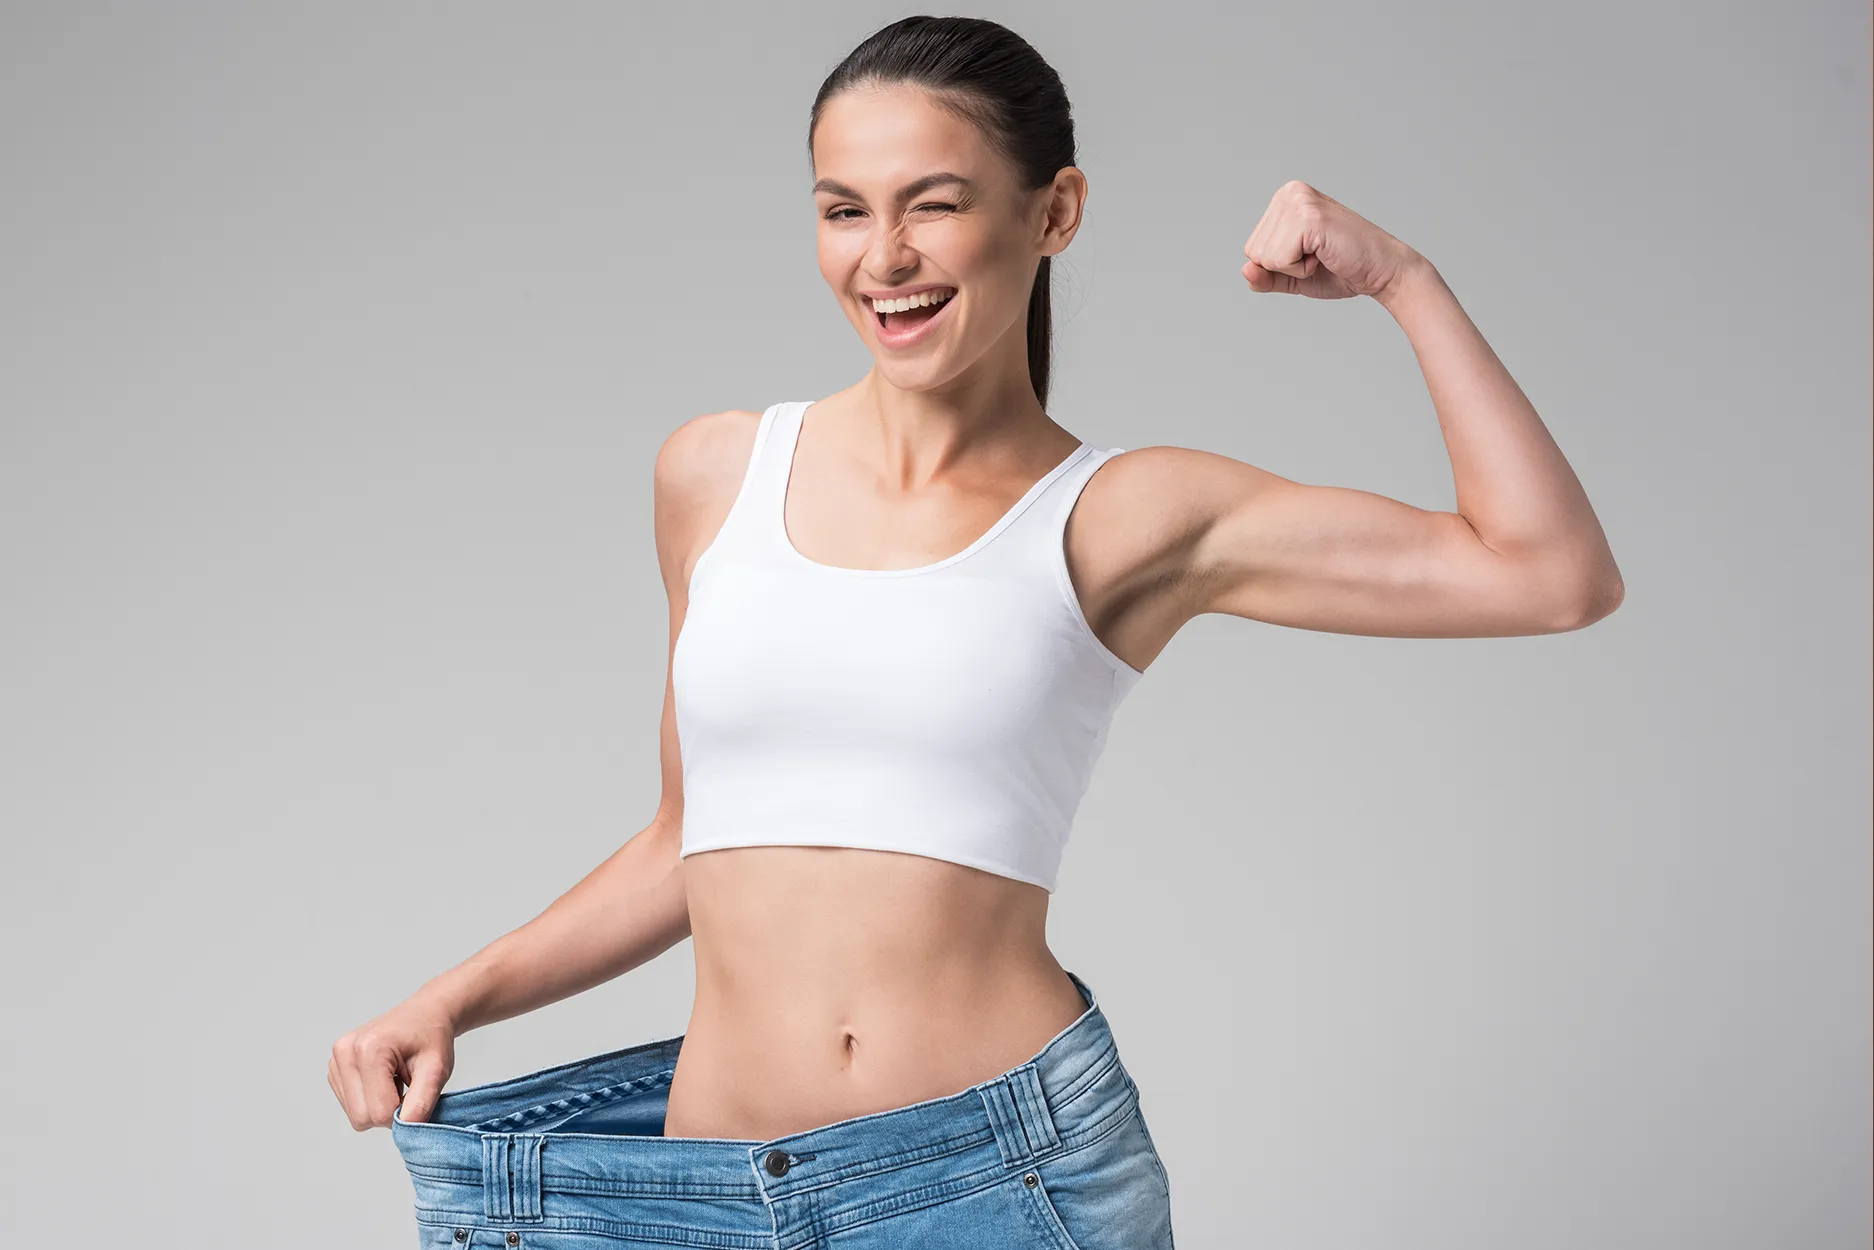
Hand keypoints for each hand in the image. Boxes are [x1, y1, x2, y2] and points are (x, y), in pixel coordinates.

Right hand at [329, 992, 457, 1128]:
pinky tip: (385, 1078)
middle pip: (361, 1117)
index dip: (403, 1114)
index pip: (378, 1113)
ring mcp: (336, 1060)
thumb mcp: (438, 1069)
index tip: (417, 1093)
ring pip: (355, 1115)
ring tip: (396, 1079)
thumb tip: (405, 1131)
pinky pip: (351, 1105)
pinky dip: (371, 1099)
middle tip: (408, 1088)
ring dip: (380, 1105)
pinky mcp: (335, 1069)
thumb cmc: (432, 1037)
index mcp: (369, 1049)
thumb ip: (422, 1103)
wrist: (425, 1014)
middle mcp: (345, 1053)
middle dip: (389, 1111)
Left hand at [1242, 180, 1418, 301]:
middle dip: (1285, 266)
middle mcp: (1289, 193)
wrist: (1380, 272)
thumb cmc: (1341, 270)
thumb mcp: (1293, 276)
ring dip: (1294, 267)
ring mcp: (1298, 201)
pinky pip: (1279, 260)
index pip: (1252, 248)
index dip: (1279, 265)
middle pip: (1254, 251)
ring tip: (1323, 253)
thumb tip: (1245, 270)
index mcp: (1284, 199)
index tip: (1311, 254)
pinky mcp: (1308, 217)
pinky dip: (1301, 269)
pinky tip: (1325, 254)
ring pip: (1263, 257)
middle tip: (1319, 255)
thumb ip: (1265, 276)